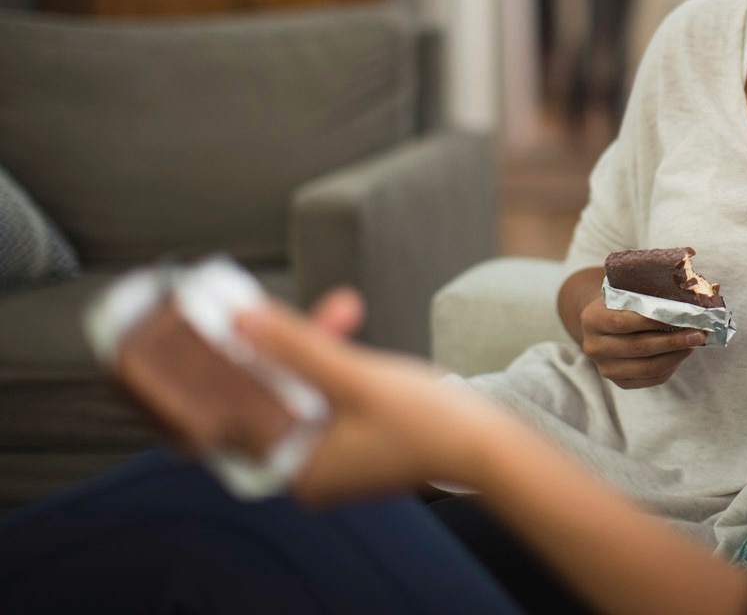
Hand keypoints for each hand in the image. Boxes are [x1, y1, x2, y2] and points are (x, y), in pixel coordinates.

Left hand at [237, 290, 502, 506]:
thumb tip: (241, 320)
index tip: (222, 329)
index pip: (240, 417)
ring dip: (316, 349)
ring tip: (342, 308)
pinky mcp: (361, 441)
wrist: (493, 444)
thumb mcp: (355, 377)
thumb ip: (295, 346)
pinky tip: (348, 329)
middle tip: (278, 307)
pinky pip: (331, 396)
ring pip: (306, 392)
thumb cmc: (431, 424)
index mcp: (299, 469)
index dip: (230, 369)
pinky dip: (335, 366)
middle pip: (276, 399)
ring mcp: (337, 456)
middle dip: (282, 349)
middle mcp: (312, 469)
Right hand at [577, 294, 705, 389]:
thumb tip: (687, 299)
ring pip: (647, 367)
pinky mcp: (619, 382)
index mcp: (591, 319)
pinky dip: (671, 366)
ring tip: (694, 343)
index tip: (680, 315)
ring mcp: (605, 368)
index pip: (624, 322)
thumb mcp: (624, 291)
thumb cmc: (621, 302)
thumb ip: (645, 295)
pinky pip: (651, 379)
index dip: (654, 320)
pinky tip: (682, 353)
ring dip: (676, 355)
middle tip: (698, 332)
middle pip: (638, 347)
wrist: (602, 324)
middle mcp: (593, 347)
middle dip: (673, 340)